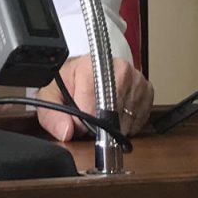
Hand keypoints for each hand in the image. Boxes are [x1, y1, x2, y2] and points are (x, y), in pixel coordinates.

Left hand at [35, 55, 153, 140]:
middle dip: (98, 126)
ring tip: (101, 111)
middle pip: (111, 118)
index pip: (92, 111)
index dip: (82, 124)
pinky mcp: (147, 91)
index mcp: (93, 66)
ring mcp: (136, 80)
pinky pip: (139, 122)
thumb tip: (67, 131)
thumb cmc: (69, 82)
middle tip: (89, 115)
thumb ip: (52, 115)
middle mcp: (119, 70)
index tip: (78, 122)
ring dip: (113, 126)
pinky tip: (115, 113)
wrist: (85, 71)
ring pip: (126, 123)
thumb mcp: (50, 96)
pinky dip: (127, 124)